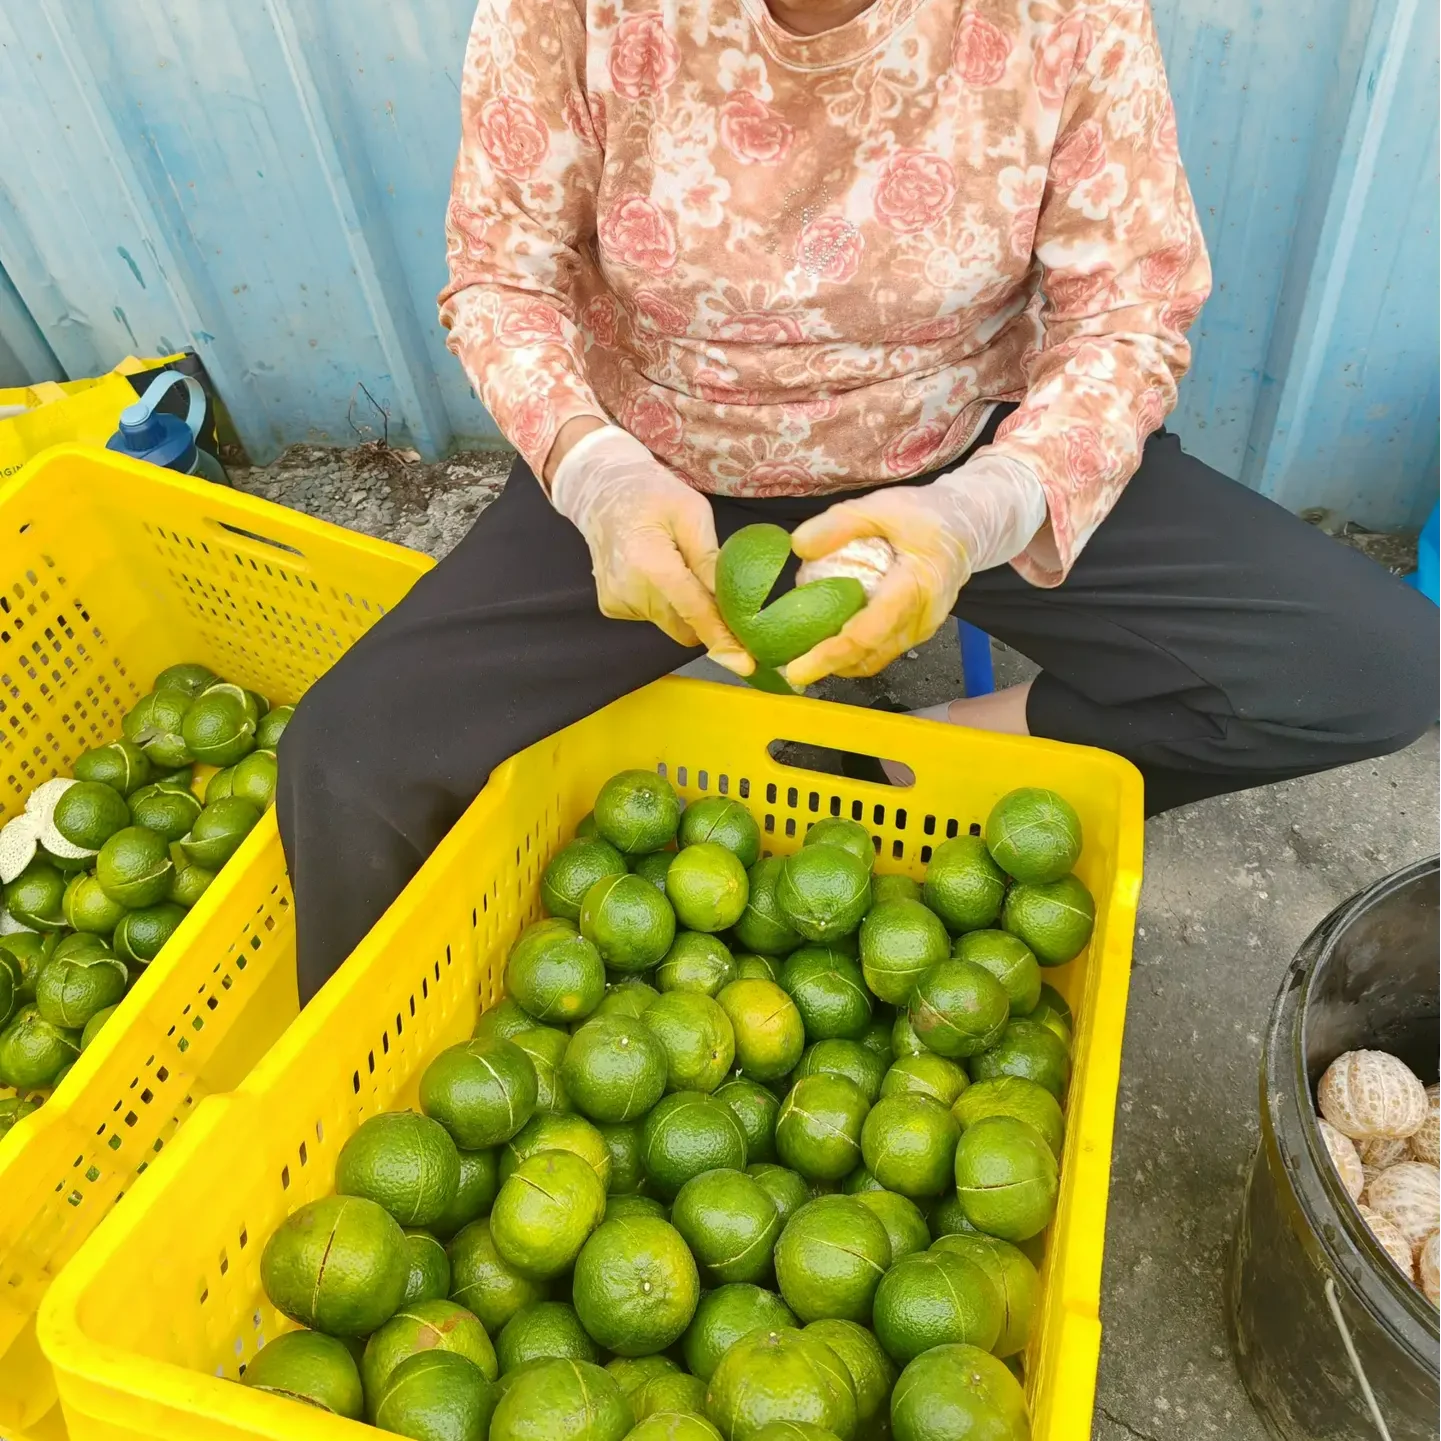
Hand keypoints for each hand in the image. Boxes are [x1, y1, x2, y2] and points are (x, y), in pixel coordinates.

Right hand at [551, 425, 753, 674]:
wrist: (602, 492)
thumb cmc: (653, 495)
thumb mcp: (692, 513)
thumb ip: (711, 561)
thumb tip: (737, 602)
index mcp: (650, 563)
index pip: (693, 611)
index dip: (721, 637)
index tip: (745, 664)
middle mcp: (629, 590)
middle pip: (685, 626)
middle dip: (706, 616)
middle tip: (711, 583)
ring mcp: (617, 602)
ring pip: (671, 625)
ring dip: (684, 608)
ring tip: (674, 567)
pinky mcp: (613, 608)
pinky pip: (654, 618)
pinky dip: (665, 604)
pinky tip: (655, 574)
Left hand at [784, 453, 1047, 686]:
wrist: (967, 525)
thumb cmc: (924, 514)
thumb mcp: (881, 506)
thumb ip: (840, 523)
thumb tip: (798, 546)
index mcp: (915, 587)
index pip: (868, 632)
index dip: (830, 655)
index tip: (797, 669)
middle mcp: (922, 618)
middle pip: (869, 655)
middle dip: (828, 667)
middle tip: (789, 668)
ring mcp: (923, 629)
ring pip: (876, 659)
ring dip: (840, 664)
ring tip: (803, 658)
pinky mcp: (919, 631)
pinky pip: (883, 650)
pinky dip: (855, 653)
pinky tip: (829, 641)